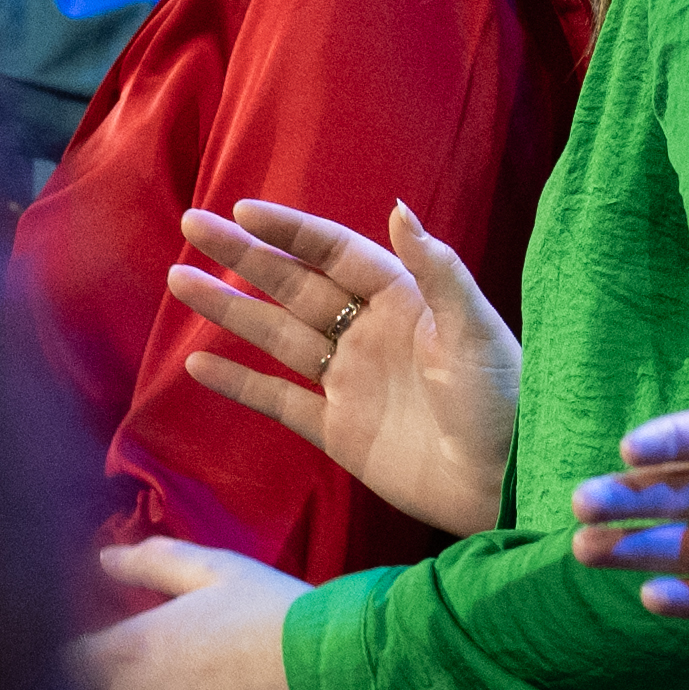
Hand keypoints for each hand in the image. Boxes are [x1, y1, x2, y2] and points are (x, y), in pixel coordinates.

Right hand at [165, 200, 522, 538]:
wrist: (509, 482)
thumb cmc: (505, 399)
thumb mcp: (474, 330)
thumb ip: (437, 271)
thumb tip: (398, 207)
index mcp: (404, 300)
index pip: (335, 253)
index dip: (290, 230)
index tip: (241, 210)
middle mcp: (370, 334)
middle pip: (294, 286)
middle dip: (243, 258)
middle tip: (190, 228)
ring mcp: (351, 382)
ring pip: (277, 336)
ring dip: (230, 310)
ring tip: (179, 279)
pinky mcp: (341, 432)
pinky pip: (279, 401)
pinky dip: (240, 384)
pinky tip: (199, 363)